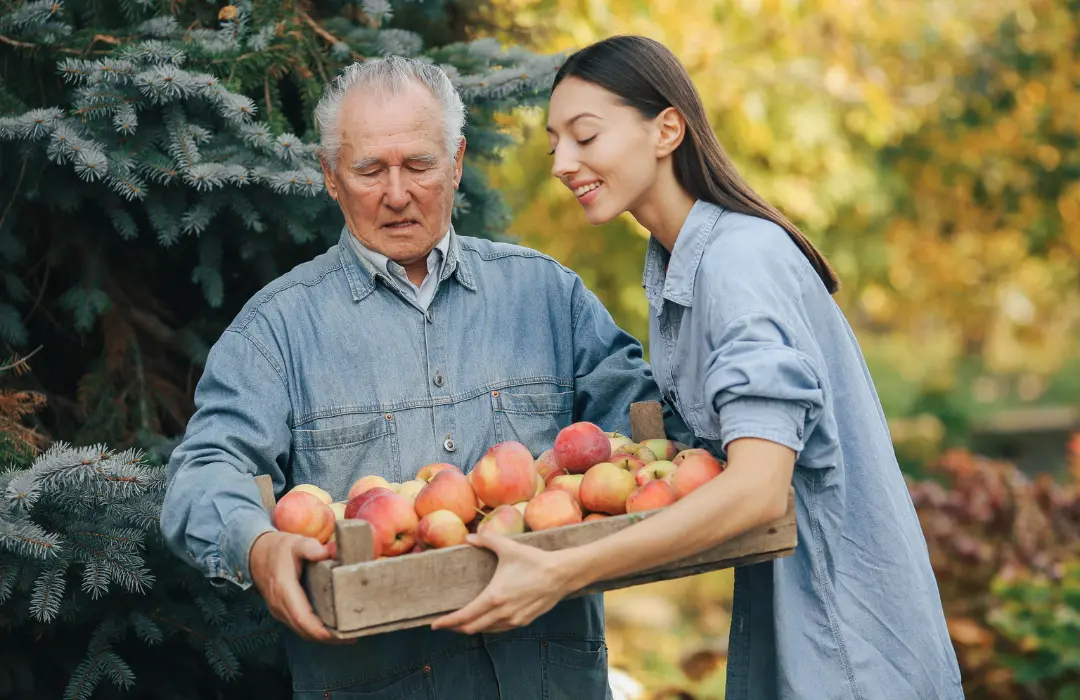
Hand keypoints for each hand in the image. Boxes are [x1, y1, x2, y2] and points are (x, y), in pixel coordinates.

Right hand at [249, 530, 353, 644]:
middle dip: (328, 638)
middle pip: (305, 630)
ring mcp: (279, 611)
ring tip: (346, 634)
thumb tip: (329, 552)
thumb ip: (311, 547)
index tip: (342, 635)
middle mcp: (280, 606)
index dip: (322, 631)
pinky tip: (331, 628)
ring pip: (302, 631)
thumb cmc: (278, 549)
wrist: (256, 554)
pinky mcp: (282, 612)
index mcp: (284, 590)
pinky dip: (315, 631)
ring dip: (322, 637)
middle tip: (352, 636)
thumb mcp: (295, 543)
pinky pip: (299, 626)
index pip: (303, 619)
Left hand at [430, 533, 579, 634]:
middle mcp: (502, 613)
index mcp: (494, 597)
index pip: (464, 616)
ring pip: (486, 631)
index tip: (434, 624)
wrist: (561, 574)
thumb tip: (468, 537)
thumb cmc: (534, 560)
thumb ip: (486, 540)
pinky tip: (485, 620)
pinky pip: (500, 629)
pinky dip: (488, 627)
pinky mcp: (524, 621)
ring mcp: (514, 620)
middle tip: (444, 624)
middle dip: (455, 628)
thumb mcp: (508, 547)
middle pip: (471, 628)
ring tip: (462, 622)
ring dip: (472, 628)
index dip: (447, 622)